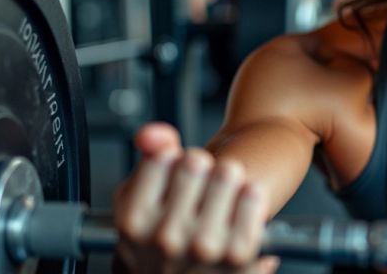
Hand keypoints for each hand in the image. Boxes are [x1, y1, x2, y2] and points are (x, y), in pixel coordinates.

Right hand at [112, 123, 277, 273]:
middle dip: (203, 168)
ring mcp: (203, 246)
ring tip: (224, 198)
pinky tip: (243, 206)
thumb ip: (149, 157)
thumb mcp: (142, 199)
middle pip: (196, 162)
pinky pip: (252, 194)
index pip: (163, 156)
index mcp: (134, 220)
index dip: (174, 160)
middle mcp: (165, 237)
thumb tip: (157, 134)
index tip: (177, 175)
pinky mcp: (240, 252)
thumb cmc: (166, 240)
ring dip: (229, 179)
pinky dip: (252, 195)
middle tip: (204, 189)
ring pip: (226, 172)